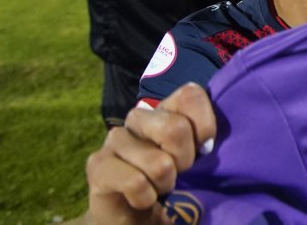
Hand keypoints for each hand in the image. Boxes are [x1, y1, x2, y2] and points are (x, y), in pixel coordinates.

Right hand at [85, 83, 216, 224]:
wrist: (134, 217)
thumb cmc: (171, 183)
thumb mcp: (197, 160)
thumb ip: (205, 142)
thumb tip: (209, 144)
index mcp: (166, 109)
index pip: (190, 94)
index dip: (205, 126)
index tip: (204, 150)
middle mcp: (139, 118)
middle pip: (175, 128)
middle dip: (184, 161)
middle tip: (178, 173)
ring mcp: (116, 139)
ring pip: (158, 163)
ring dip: (164, 184)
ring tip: (157, 187)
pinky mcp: (98, 165)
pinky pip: (135, 182)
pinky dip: (146, 198)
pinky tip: (141, 198)